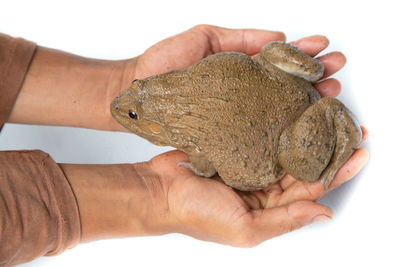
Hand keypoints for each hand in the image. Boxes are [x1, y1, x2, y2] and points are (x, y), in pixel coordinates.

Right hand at [141, 26, 368, 245]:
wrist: (159, 190)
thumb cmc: (196, 213)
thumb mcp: (244, 228)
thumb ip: (284, 221)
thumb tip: (323, 213)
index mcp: (270, 207)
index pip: (312, 188)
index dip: (338, 171)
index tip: (360, 151)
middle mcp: (264, 185)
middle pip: (304, 164)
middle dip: (328, 147)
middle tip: (349, 125)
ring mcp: (250, 164)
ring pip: (286, 146)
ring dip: (306, 131)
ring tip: (326, 111)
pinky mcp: (237, 146)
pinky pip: (263, 134)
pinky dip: (278, 123)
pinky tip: (291, 109)